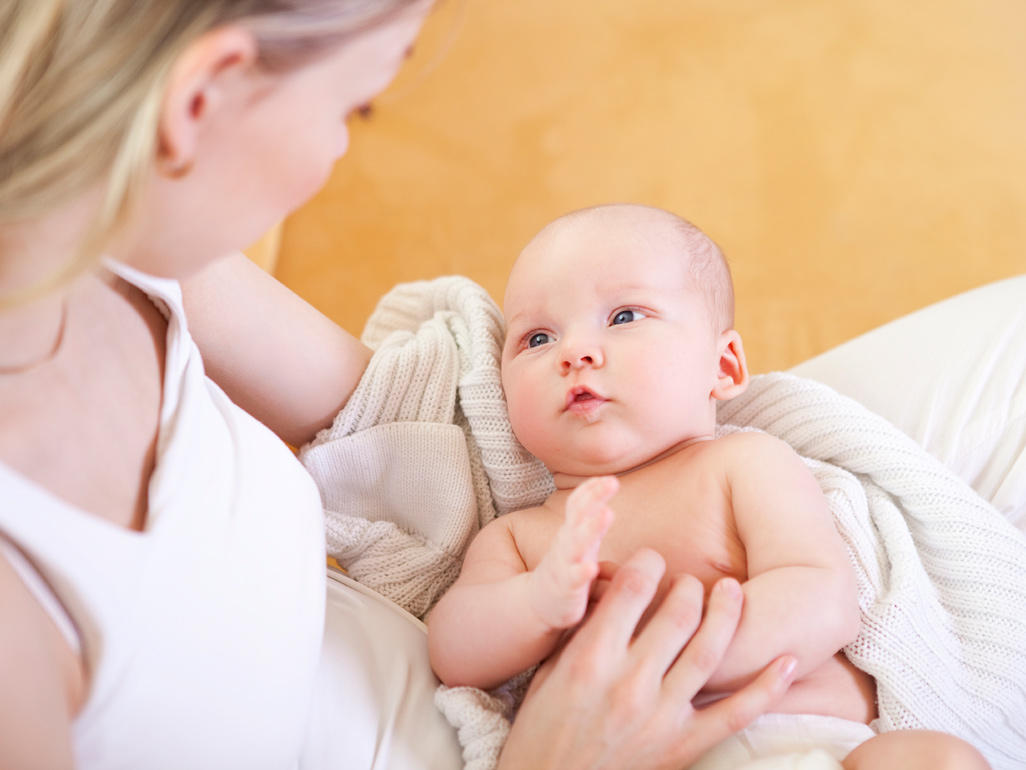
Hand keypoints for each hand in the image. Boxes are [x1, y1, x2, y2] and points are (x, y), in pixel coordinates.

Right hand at [499, 549, 796, 769]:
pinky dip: (767, 687)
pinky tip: (788, 660)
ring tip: (732, 591)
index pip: (634, 588)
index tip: (652, 561)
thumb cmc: (541, 727)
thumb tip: (609, 588)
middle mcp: (630, 682)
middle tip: (691, 581)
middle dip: (689, 586)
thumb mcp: (549, 670)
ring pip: (709, 650)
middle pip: (678, 612)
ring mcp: (662, 715)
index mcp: (592, 657)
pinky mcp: (684, 745)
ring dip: (726, 613)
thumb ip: (582, 629)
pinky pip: (736, 712)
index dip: (649, 563)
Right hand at [529, 476, 616, 628]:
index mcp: (574, 532)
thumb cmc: (569, 572)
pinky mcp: (565, 590)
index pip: (579, 504)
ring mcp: (564, 566)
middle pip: (579, 516)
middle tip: (611, 482)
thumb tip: (638, 517)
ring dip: (590, 529)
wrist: (540, 606)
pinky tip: (590, 569)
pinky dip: (581, 573)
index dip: (591, 490)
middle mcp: (567, 544)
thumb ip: (597, 526)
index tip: (608, 477)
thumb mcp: (583, 546)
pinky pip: (573, 580)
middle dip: (593, 498)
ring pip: (576, 544)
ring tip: (606, 513)